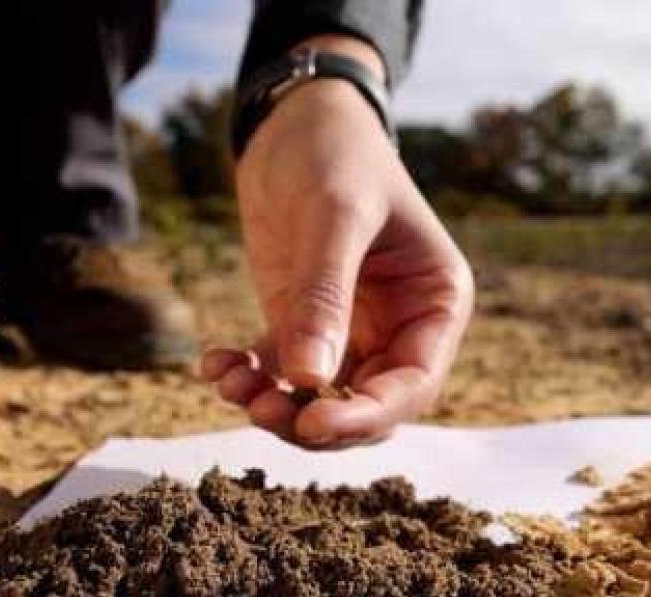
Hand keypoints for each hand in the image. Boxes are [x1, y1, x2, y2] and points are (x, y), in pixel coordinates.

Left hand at [204, 40, 473, 448]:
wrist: (295, 119)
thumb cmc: (337, 154)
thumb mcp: (335, 216)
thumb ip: (324, 297)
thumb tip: (308, 380)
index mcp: (435, 304)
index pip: (413, 385)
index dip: (366, 416)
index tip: (311, 423)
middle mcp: (399, 328)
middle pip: (365, 407)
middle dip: (312, 419)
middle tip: (258, 409)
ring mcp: (350, 331)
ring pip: (319, 399)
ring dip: (275, 404)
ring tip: (231, 384)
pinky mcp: (301, 324)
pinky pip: (279, 372)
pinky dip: (248, 378)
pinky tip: (214, 365)